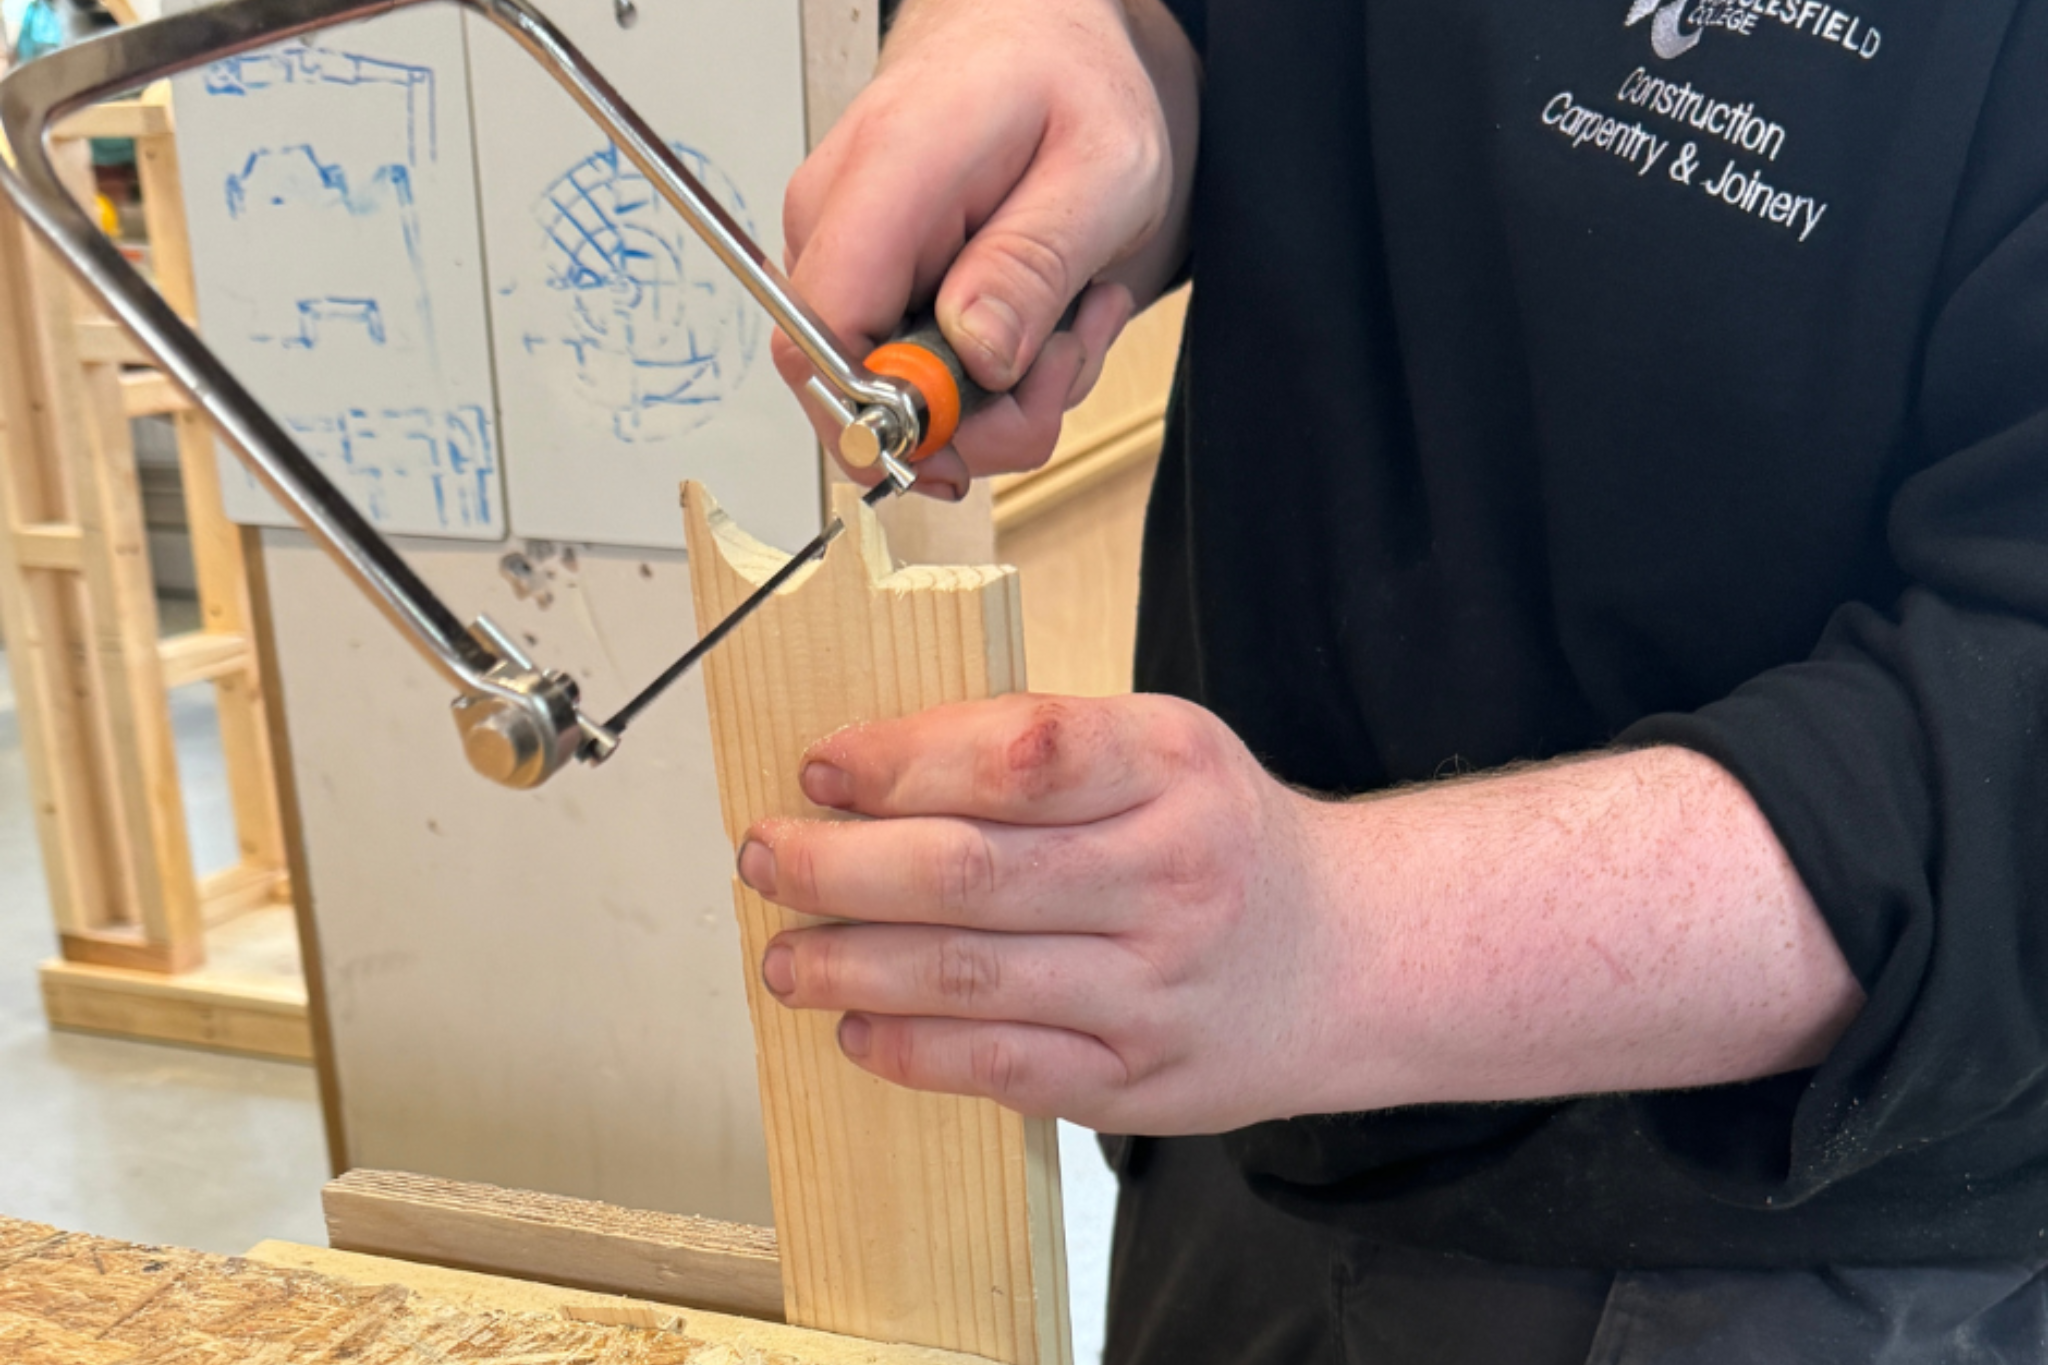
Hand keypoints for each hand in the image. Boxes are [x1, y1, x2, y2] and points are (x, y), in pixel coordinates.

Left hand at [735, 693, 1347, 1133]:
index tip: (821, 768)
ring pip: (968, 978)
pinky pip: (1000, 1068)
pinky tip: (857, 1029)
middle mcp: (1170, 876)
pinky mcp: (1137, 1081)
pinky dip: (911, 1051)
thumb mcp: (1162, 748)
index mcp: (1172, 767)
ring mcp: (1155, 989)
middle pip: (969, 872)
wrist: (1352, 957)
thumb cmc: (1225, 838)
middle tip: (766, 857)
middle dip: (838, 867)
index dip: (900, 760)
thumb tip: (869, 767)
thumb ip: (1034, 746)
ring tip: (785, 956)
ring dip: (849, 967)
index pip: (1016, 755)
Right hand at [774, 0, 1200, 497]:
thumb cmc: (1067, 79)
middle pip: (858, 392)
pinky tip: (1039, 319)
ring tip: (1067, 320)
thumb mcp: (1101, 169)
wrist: (1040, 37)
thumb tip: (976, 358)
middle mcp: (838, 222)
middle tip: (1063, 358)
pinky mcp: (866, 292)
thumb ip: (1032, 266)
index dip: (890, 413)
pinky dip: (992, 381)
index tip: (976, 424)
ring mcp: (845, 261)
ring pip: (897, 403)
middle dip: (979, 418)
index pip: (825, 336)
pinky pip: (914, 383)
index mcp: (885, 176)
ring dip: (1003, 398)